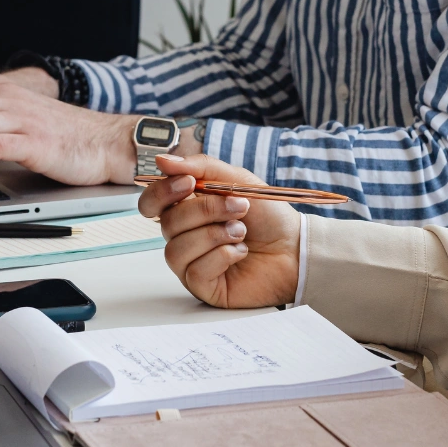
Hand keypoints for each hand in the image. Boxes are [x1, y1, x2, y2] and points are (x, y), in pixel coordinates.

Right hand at [139, 155, 300, 308]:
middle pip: (167, 223)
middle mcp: (185, 236)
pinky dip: (222, 256)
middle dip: (205, 210)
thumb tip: (163, 161)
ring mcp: (192, 262)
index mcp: (187, 208)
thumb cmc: (268, 215)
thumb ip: (200, 167)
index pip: (152, 202)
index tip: (189, 183)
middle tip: (238, 206)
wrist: (295, 247)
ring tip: (241, 232)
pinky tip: (240, 252)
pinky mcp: (203, 286)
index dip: (162, 192)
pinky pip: (194, 271)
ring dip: (214, 235)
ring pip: (176, 248)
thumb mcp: (236, 179)